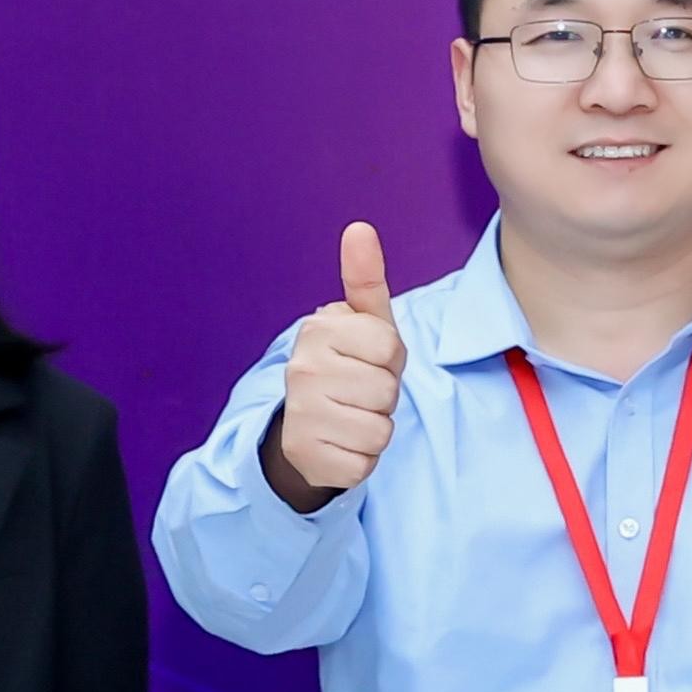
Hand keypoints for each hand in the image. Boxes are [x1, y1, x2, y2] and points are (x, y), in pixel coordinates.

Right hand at [268, 222, 407, 508]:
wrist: (305, 428)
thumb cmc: (347, 367)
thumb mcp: (361, 324)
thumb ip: (365, 279)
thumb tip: (360, 228)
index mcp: (318, 330)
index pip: (390, 346)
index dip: (389, 358)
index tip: (367, 359)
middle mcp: (302, 370)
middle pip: (387, 389)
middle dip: (384, 395)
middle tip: (358, 392)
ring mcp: (302, 415)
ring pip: (380, 428)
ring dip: (375, 428)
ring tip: (351, 416)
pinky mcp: (310, 457)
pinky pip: (366, 462)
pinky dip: (362, 458)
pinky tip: (341, 444)